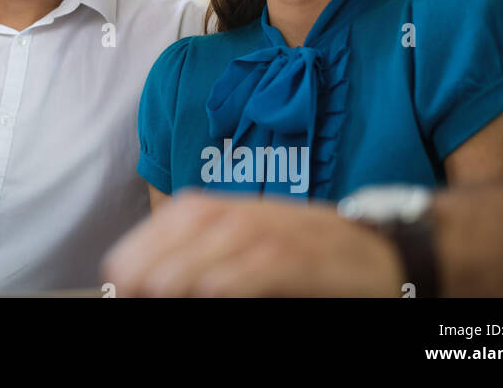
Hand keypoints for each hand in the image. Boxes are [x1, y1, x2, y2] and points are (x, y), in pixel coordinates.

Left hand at [101, 190, 403, 296]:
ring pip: (221, 241)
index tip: (117, 277)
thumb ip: (207, 257)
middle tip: (127, 291)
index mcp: (232, 209)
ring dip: (181, 269)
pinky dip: (235, 278)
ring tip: (153, 292)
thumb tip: (153, 282)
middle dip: (152, 259)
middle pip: (189, 225)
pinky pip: (265, 265)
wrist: (384, 255)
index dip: (142, 244)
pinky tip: (209, 293)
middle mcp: (252, 213)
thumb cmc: (310, 257)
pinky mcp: (307, 258)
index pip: (175, 216)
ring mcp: (281, 231)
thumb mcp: (252, 247)